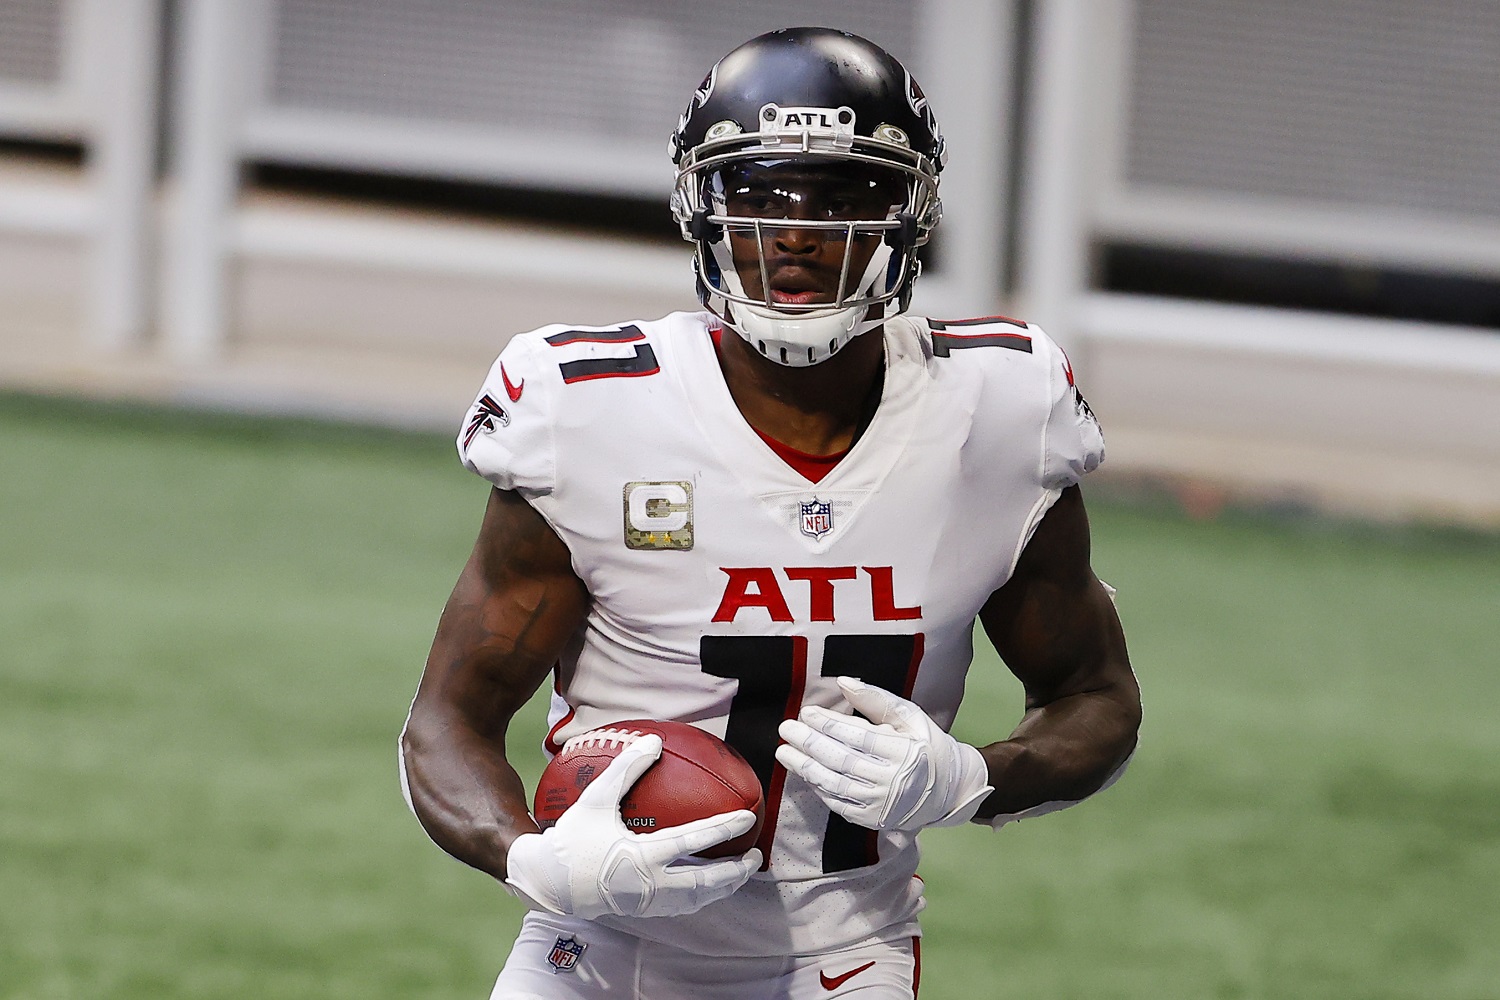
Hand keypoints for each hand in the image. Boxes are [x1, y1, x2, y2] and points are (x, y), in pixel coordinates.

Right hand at [504, 733, 760, 918]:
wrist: (550, 882)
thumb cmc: (573, 838)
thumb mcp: (596, 798)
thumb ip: (626, 768)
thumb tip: (653, 740)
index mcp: (642, 856)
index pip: (694, 840)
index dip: (724, 828)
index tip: (748, 818)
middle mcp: (651, 884)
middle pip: (707, 882)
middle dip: (736, 871)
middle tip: (755, 856)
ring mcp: (648, 901)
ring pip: (698, 899)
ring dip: (724, 887)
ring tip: (740, 872)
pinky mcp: (643, 910)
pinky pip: (683, 906)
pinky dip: (703, 896)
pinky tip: (710, 885)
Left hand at [775, 677, 992, 831]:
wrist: (950, 790)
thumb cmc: (926, 745)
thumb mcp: (909, 716)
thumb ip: (876, 699)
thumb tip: (843, 682)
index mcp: (904, 752)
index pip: (858, 736)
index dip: (829, 724)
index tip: (807, 712)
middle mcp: (892, 781)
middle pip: (842, 760)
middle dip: (810, 743)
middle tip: (786, 728)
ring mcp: (880, 804)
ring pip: (835, 784)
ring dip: (805, 767)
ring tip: (784, 751)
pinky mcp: (872, 819)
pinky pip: (838, 803)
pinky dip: (817, 787)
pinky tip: (803, 771)